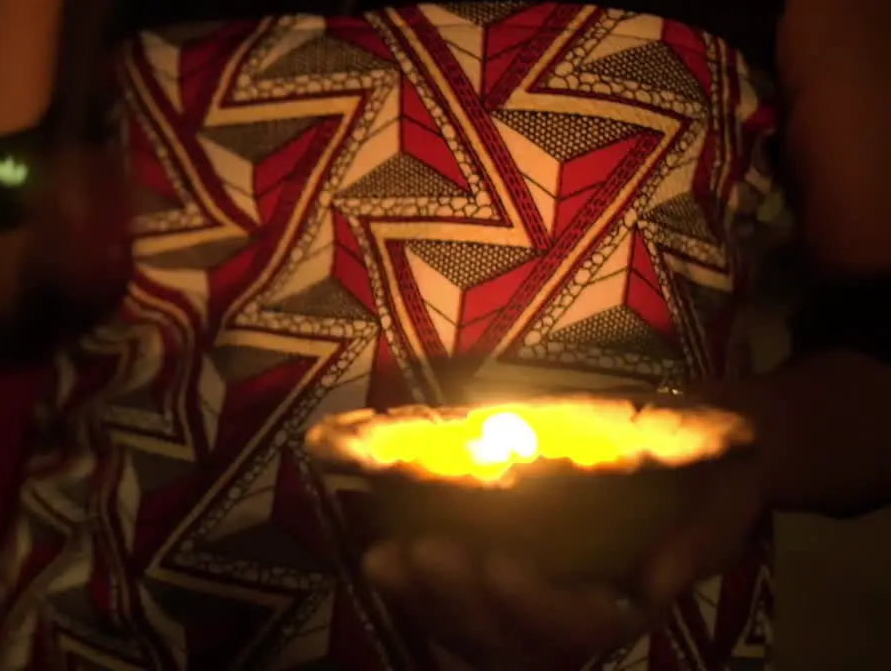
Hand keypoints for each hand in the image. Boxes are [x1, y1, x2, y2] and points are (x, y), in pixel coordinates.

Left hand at [361, 451, 765, 667]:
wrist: (699, 461)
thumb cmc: (713, 481)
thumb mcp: (724, 506)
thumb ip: (696, 546)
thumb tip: (652, 584)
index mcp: (625, 611)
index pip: (576, 630)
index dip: (533, 606)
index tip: (496, 562)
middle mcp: (572, 624)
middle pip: (508, 643)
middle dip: (459, 604)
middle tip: (421, 551)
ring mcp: (529, 610)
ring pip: (469, 634)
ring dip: (422, 602)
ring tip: (383, 561)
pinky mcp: (497, 586)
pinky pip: (449, 606)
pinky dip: (412, 591)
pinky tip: (381, 562)